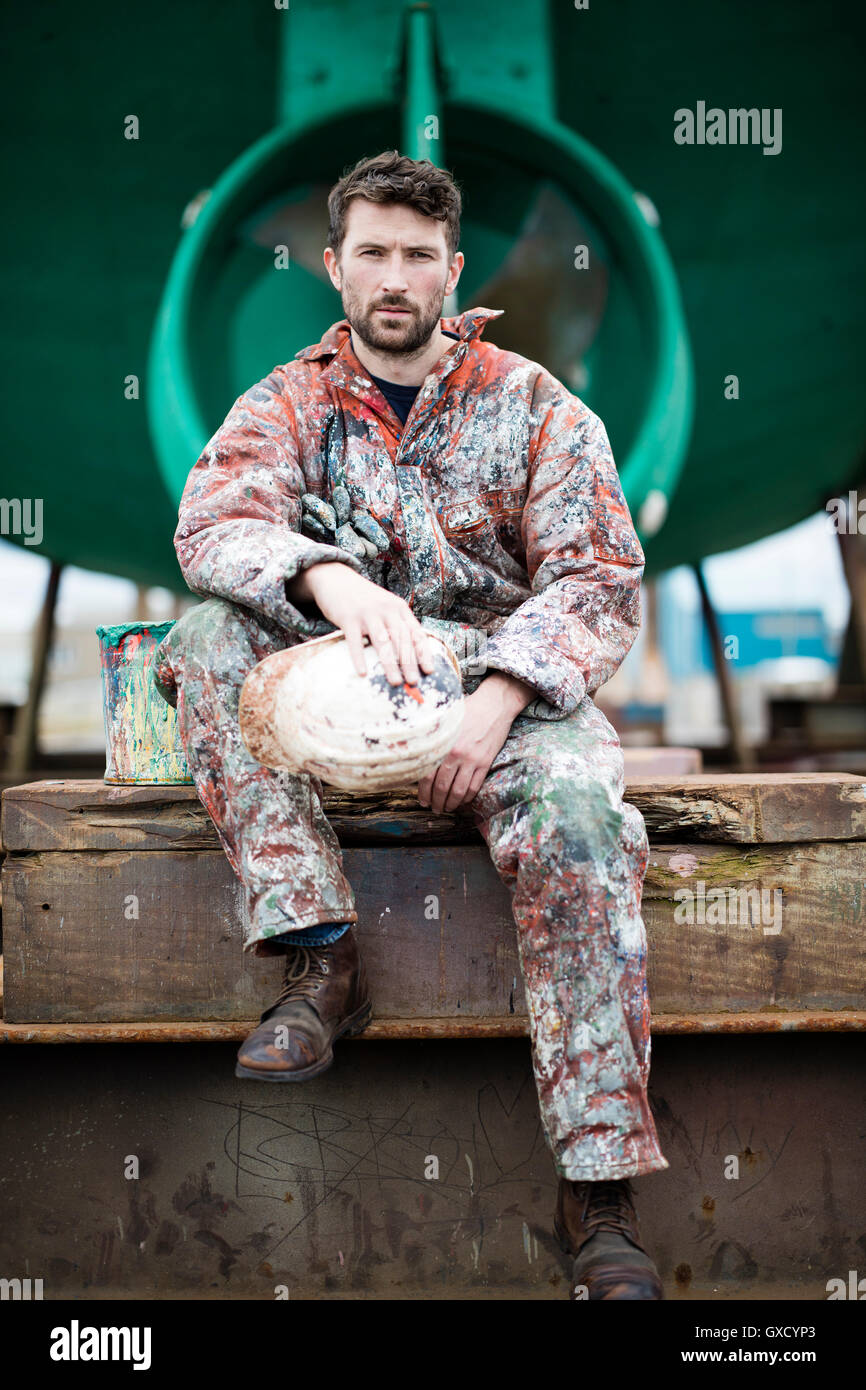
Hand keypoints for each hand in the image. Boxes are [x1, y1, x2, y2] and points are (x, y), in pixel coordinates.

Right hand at [299, 562, 436, 685]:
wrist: (336, 579)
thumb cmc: (364, 600)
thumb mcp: (385, 606)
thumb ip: (397, 624)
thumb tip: (410, 654)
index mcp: (399, 608)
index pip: (415, 632)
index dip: (423, 653)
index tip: (429, 671)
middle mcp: (386, 609)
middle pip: (402, 639)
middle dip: (409, 662)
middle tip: (413, 682)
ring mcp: (367, 613)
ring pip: (383, 642)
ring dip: (391, 664)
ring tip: (396, 682)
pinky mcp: (348, 618)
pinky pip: (355, 641)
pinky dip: (359, 658)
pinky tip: (363, 672)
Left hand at [417, 676, 530, 813]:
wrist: (494, 704)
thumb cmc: (466, 709)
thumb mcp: (444, 720)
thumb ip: (432, 737)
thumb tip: (413, 750)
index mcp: (442, 744)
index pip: (427, 775)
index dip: (423, 792)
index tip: (422, 800)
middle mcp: (456, 754)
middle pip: (441, 787)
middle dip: (436, 801)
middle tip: (433, 808)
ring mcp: (472, 760)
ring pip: (458, 790)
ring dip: (450, 803)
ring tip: (446, 808)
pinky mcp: (485, 762)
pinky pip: (474, 786)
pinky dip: (467, 797)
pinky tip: (462, 801)